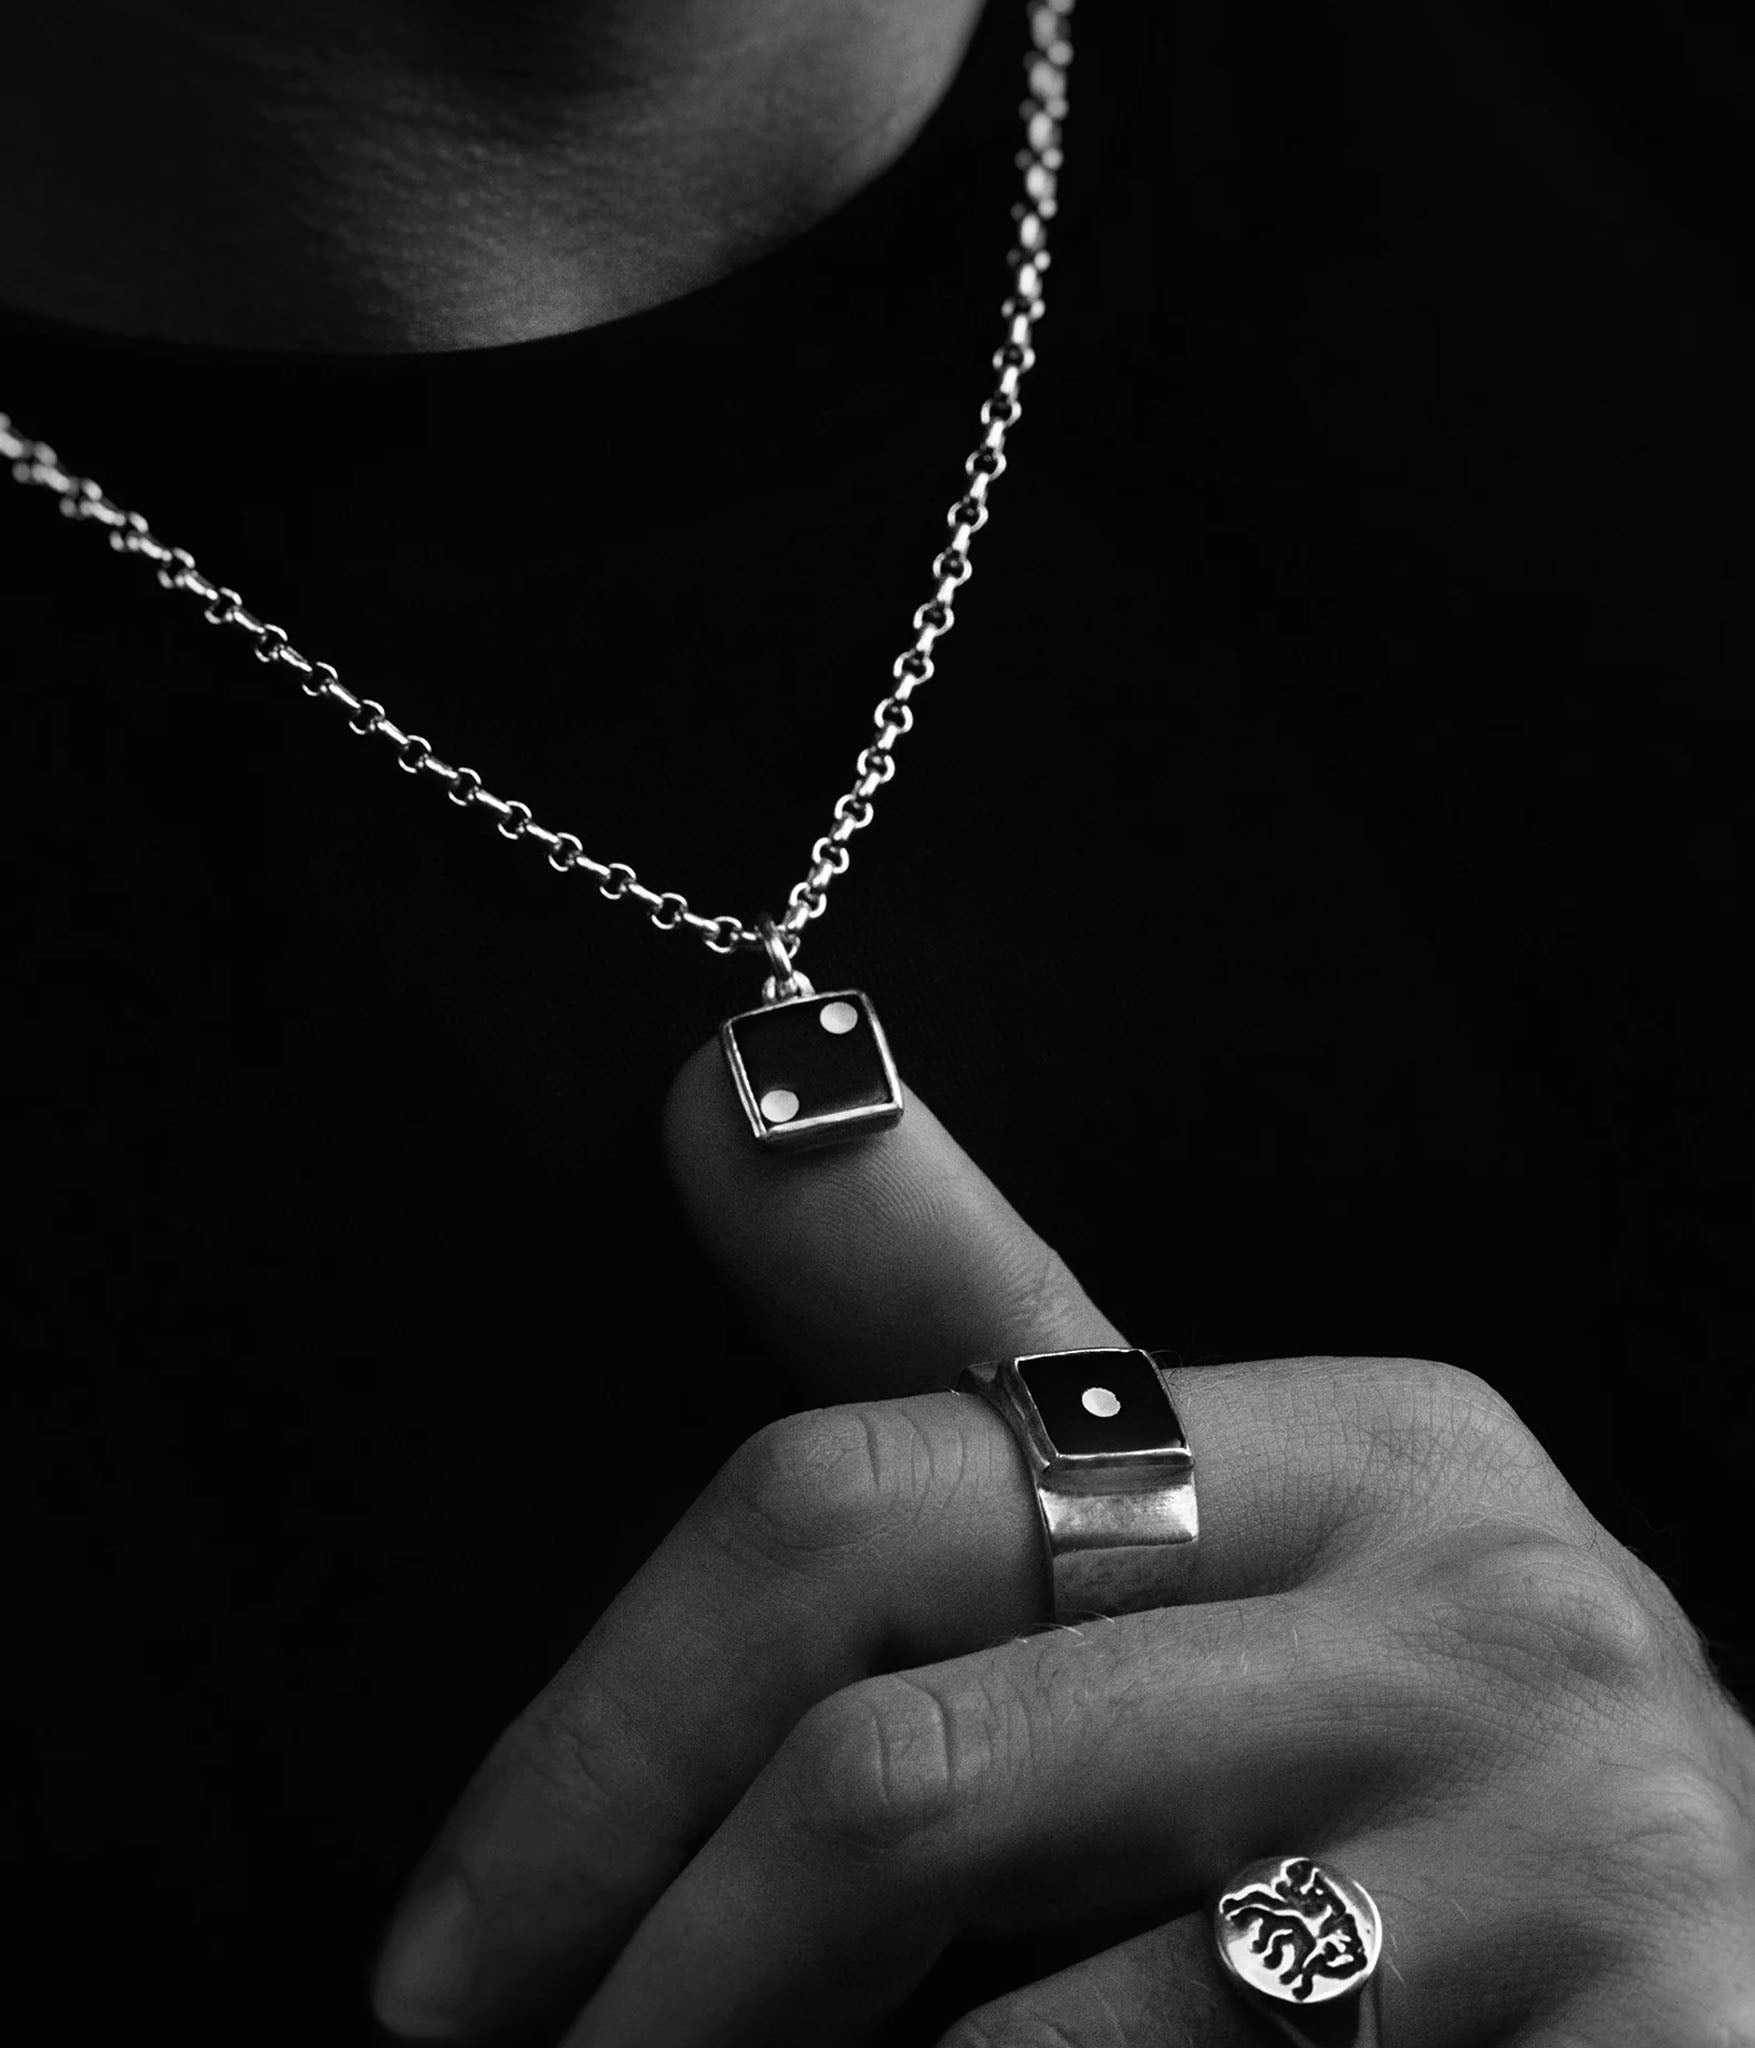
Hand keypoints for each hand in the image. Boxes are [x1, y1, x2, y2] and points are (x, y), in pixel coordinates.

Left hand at [371, 1047, 1754, 2044]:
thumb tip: (718, 1083)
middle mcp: (1478, 1586)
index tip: (447, 1946)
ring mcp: (1575, 1820)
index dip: (599, 1737)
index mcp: (1345, 1440)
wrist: (1718, 1995)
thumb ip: (960, 1355)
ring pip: (1011, 2014)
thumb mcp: (1184, 1570)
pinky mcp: (1654, 2016)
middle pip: (898, 1763)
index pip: (860, 1500)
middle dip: (643, 1963)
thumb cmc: (1384, 1796)